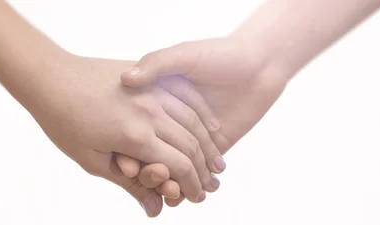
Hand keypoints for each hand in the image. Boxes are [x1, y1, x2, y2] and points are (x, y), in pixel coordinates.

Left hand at [17, 55, 221, 215]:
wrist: (51, 78)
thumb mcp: (93, 160)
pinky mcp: (151, 77)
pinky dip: (202, 113)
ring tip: (217, 161)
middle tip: (212, 184)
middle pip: (191, 145)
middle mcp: (150, 112)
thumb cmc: (64, 122)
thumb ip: (129, 183)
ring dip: (209, 144)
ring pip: (194, 120)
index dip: (192, 185)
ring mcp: (152, 91)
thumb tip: (156, 210)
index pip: (179, 166)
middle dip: (204, 170)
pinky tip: (212, 127)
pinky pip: (186, 95)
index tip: (198, 197)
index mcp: (135, 137)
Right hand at [119, 36, 291, 205]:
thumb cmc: (218, 54)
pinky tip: (182, 195)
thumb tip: (126, 78)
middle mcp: (167, 122)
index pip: (129, 129)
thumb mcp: (183, 55)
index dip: (123, 146)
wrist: (259, 65)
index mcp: (153, 100)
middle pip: (147, 155)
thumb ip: (156, 64)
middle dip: (146, 170)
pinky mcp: (210, 151)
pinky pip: (193, 175)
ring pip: (169, 169)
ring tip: (168, 189)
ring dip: (165, 183)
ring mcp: (188, 138)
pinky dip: (186, 188)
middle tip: (143, 178)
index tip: (120, 160)